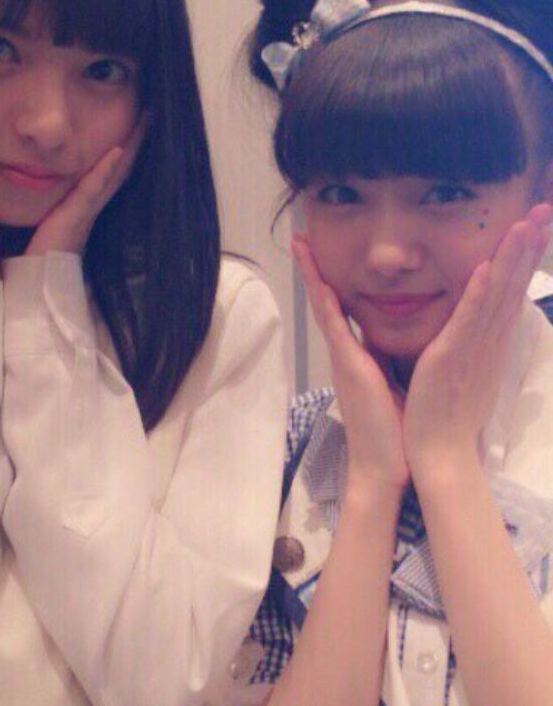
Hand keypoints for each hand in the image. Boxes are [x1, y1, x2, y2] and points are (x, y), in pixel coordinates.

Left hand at [25, 115, 147, 256]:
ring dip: (130, 148)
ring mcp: (85, 214)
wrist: (31, 285)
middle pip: (119, 170)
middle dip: (135, 143)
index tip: (132, 125)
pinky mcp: (74, 219)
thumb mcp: (37, 221)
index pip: (106, 174)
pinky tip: (116, 150)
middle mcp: (89, 209)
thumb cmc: (31, 257)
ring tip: (143, 122)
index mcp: (82, 210)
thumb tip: (30, 180)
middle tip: (150, 115)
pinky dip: (105, 170)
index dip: (121, 150)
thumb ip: (42, 203)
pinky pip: (93, 190)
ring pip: (113, 175)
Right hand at [293, 233, 407, 493]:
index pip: (341, 310)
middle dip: (313, 268)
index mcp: (357, 357)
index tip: (321, 254)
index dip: (330, 280)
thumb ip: (394, 362)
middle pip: (325, 301)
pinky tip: (320, 280)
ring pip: (325, 307)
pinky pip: (335, 327)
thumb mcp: (396, 385)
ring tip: (302, 245)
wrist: (385, 468)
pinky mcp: (350, 366)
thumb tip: (403, 344)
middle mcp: (345, 353)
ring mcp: (343, 358)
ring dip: (313, 275)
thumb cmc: (395, 433)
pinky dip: (327, 301)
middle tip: (302, 237)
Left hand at [403, 203, 551, 483]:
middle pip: (514, 284)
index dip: (525, 254)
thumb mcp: (466, 368)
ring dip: (511, 258)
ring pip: (498, 295)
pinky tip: (485, 268)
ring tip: (525, 224)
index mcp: (490, 340)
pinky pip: (468, 321)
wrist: (440, 454)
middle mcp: (489, 340)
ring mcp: (474, 348)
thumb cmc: (447, 414)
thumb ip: (473, 341)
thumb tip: (482, 321)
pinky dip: (478, 294)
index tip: (537, 222)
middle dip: (529, 245)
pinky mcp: (452, 358)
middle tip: (544, 208)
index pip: (512, 288)